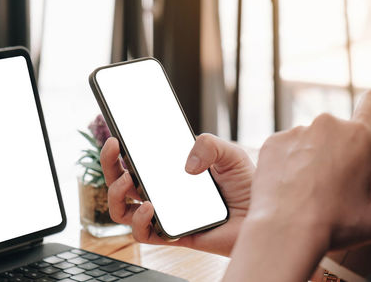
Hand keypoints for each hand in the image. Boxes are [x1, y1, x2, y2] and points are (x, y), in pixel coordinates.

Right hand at [101, 134, 253, 255]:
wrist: (262, 214)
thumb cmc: (246, 186)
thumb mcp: (230, 154)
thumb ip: (209, 145)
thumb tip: (185, 164)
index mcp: (172, 171)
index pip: (138, 160)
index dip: (120, 149)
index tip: (115, 134)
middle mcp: (164, 192)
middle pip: (121, 182)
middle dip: (109, 164)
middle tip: (113, 148)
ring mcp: (166, 214)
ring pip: (123, 210)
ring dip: (115, 194)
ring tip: (126, 180)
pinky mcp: (173, 235)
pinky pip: (144, 234)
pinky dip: (139, 221)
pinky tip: (150, 207)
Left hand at [223, 91, 370, 280]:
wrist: (284, 232)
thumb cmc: (333, 225)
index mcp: (358, 136)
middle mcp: (327, 125)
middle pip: (340, 126)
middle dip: (342, 147)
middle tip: (340, 179)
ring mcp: (296, 132)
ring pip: (311, 137)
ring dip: (314, 153)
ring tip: (312, 186)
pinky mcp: (272, 142)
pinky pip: (286, 145)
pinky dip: (290, 160)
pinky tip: (290, 185)